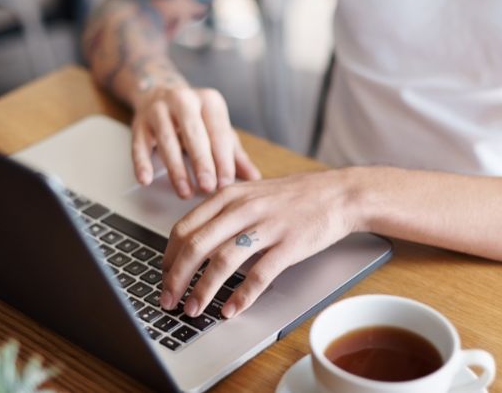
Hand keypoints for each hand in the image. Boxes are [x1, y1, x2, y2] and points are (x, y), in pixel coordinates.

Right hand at [131, 79, 260, 197]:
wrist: (159, 91)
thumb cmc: (196, 117)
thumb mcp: (218, 129)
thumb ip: (235, 154)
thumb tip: (255, 177)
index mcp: (209, 101)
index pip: (219, 133)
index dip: (223, 159)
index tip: (226, 182)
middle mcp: (183, 100)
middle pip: (194, 134)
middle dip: (202, 162)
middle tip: (208, 187)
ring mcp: (158, 110)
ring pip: (166, 140)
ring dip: (176, 169)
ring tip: (185, 192)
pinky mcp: (139, 122)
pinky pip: (139, 144)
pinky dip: (141, 163)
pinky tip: (146, 180)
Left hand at [159, 169, 361, 317]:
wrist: (339, 194)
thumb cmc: (296, 197)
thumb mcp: (252, 193)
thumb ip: (223, 212)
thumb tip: (192, 240)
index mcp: (229, 196)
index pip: (184, 228)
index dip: (168, 258)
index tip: (163, 278)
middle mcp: (243, 208)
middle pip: (196, 245)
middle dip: (176, 278)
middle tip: (168, 300)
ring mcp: (267, 226)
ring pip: (223, 261)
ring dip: (202, 290)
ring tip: (193, 309)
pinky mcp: (289, 244)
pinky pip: (259, 274)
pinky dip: (241, 296)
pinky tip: (231, 309)